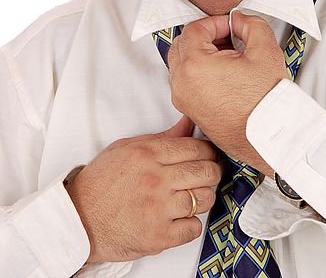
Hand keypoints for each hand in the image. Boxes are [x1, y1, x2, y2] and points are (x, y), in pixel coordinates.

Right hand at [65, 116, 222, 262]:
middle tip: (208, 174)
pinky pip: (193, 228)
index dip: (208, 151)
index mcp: (147, 154)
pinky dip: (192, 224)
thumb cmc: (100, 184)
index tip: (208, 155)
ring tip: (194, 196)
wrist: (77, 220)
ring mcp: (158, 209)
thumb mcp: (126, 149)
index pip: (195, 147)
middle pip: (205, 171)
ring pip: (204, 198)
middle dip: (212, 171)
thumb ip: (161, 137)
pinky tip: (181, 218)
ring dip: (204, 197)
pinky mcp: (158, 236)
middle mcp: (154, 179)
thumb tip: (187, 123)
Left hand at [168, 12, 286, 174]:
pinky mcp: (191, 111)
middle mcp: (182, 84)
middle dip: (206, 36)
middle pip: (182, 44)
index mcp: (194, 66)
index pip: (194, 29)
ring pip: (181, 63)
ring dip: (201, 53)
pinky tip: (226, 74)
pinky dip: (200, 71)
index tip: (232, 26)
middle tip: (229, 38)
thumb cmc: (266, 103)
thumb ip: (250, 23)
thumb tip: (239, 20)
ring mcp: (184, 99)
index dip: (216, 22)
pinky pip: (186, 81)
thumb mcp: (265, 49)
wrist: (271, 136)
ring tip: (230, 57)